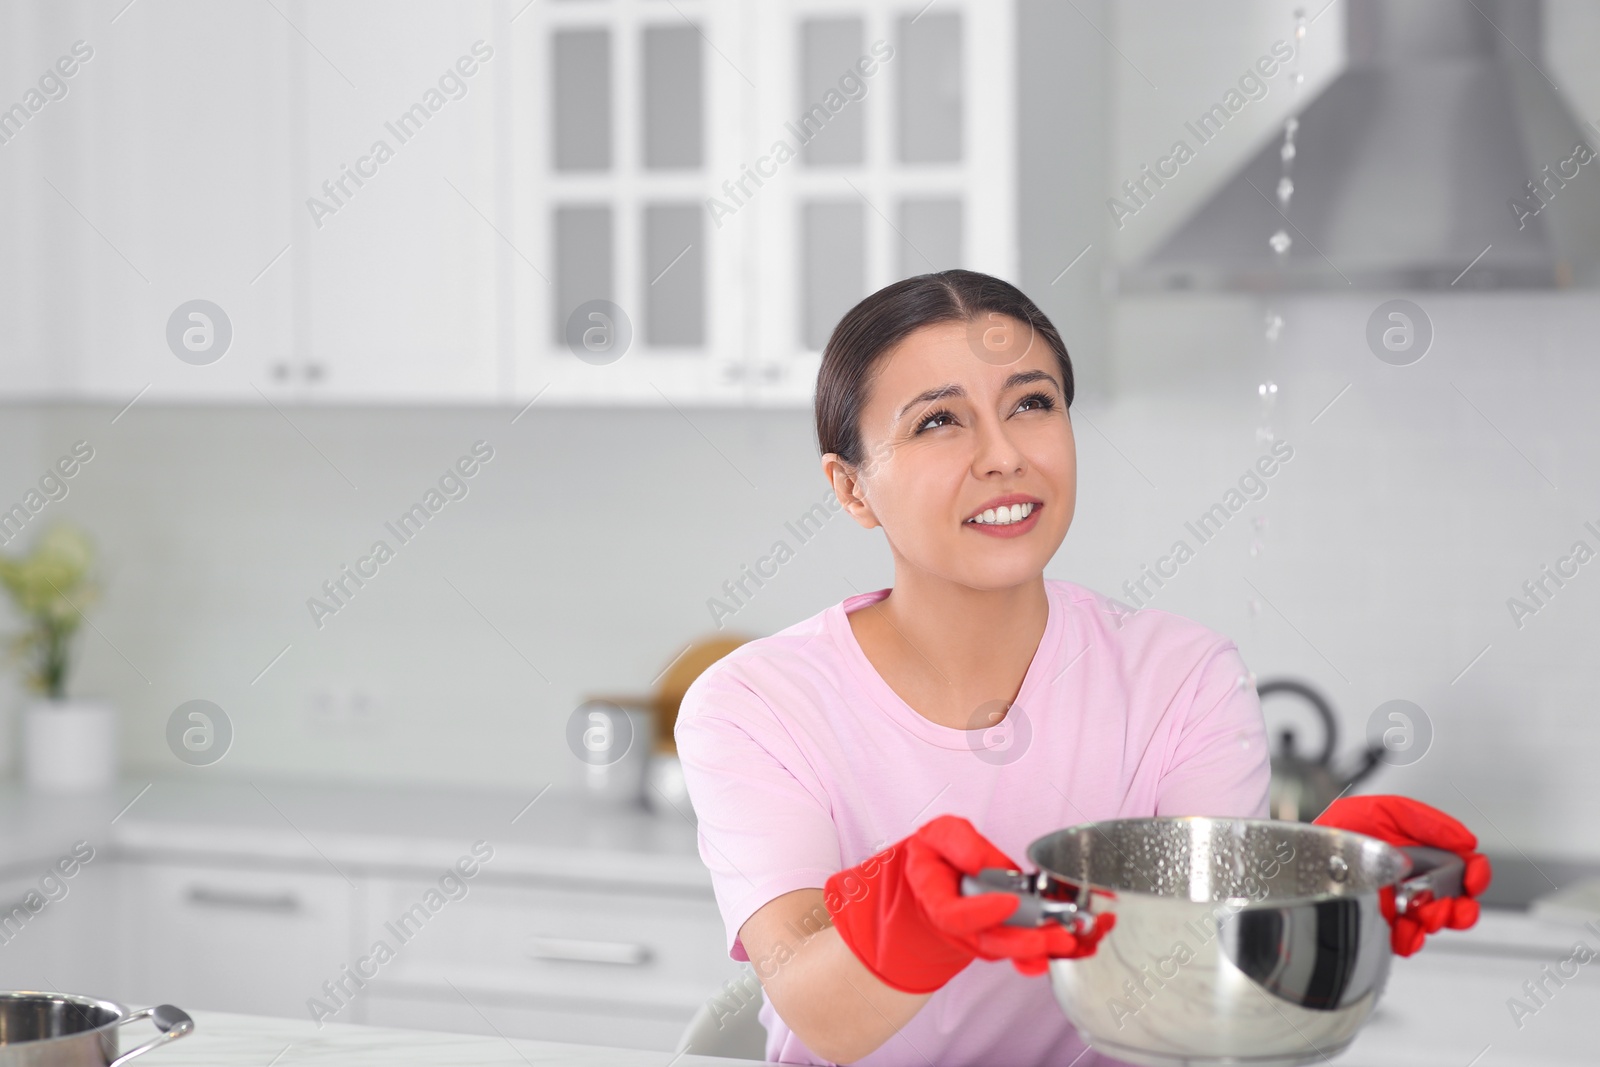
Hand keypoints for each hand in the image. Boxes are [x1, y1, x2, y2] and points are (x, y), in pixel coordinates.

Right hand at [824, 815, 1112, 993]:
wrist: (935, 871)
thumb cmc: (938, 852)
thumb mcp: (940, 833)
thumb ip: (959, 843)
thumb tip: (981, 863)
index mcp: (933, 895)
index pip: (954, 915)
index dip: (982, 913)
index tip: (1011, 901)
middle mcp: (953, 924)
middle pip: (984, 942)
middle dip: (1021, 942)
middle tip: (1053, 936)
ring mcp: (973, 934)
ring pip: (1001, 950)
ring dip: (1034, 951)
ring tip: (1063, 944)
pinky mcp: (993, 935)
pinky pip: (1012, 952)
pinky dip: (1034, 956)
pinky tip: (1055, 955)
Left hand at [1313, 795, 1491, 955]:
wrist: (1301, 852)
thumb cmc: (1338, 830)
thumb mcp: (1384, 811)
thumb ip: (1426, 821)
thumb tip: (1466, 841)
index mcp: (1420, 856)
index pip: (1461, 869)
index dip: (1475, 873)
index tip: (1475, 876)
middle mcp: (1412, 884)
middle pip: (1456, 904)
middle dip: (1462, 909)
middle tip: (1455, 906)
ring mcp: (1396, 907)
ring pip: (1433, 924)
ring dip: (1437, 921)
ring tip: (1424, 913)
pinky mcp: (1378, 927)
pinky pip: (1404, 942)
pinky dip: (1410, 939)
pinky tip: (1404, 928)